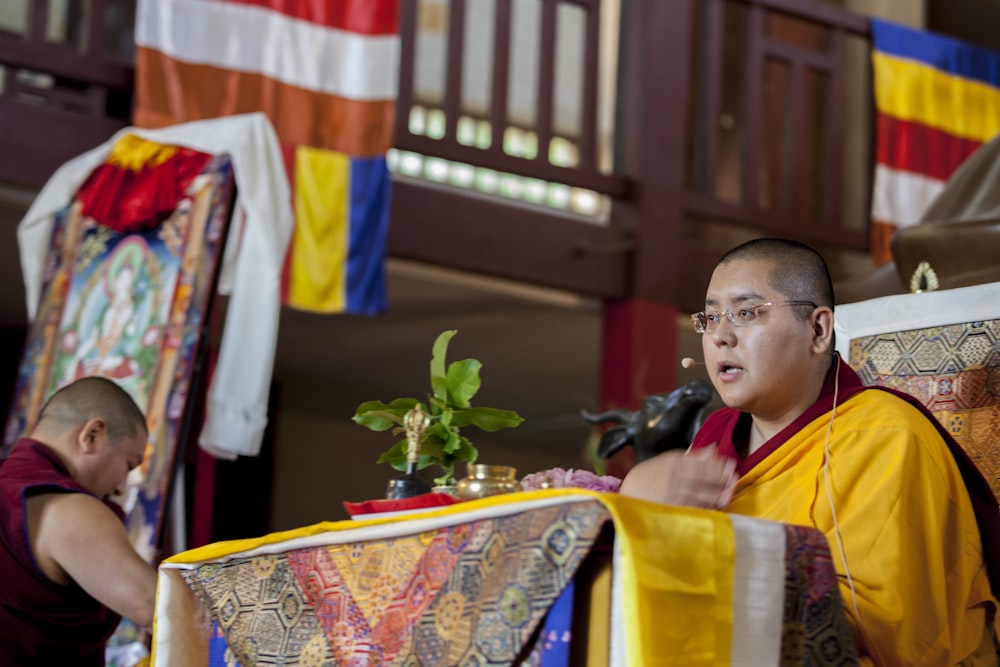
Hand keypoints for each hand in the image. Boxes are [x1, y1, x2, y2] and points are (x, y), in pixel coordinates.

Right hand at [620, 445, 737, 508]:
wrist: (628, 496)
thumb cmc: (650, 478)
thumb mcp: (668, 462)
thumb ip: (693, 456)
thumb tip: (715, 448)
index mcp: (673, 462)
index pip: (702, 461)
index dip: (719, 464)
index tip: (731, 464)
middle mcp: (675, 476)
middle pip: (705, 476)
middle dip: (722, 477)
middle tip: (734, 478)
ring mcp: (675, 493)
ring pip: (703, 493)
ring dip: (719, 493)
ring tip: (729, 493)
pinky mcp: (674, 509)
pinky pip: (696, 508)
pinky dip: (708, 507)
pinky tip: (715, 506)